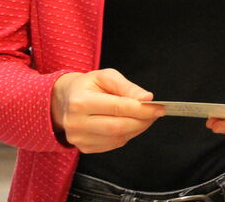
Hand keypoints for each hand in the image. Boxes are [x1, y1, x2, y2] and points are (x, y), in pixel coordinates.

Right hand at [50, 69, 164, 152]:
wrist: (65, 100)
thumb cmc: (87, 86)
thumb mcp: (105, 76)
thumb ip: (127, 86)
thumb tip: (147, 98)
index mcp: (79, 102)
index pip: (117, 107)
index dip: (141, 109)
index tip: (159, 106)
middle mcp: (76, 123)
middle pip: (118, 126)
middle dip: (142, 120)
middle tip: (156, 112)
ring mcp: (79, 139)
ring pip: (118, 138)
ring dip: (138, 128)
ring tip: (145, 117)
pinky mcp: (84, 148)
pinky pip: (113, 144)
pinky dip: (127, 135)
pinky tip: (131, 124)